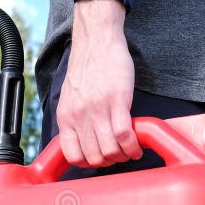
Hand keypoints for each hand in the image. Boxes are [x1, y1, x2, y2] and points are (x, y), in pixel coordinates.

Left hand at [56, 0, 142, 167]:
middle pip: (94, 157)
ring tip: (130, 150)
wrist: (97, 41)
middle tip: (119, 155)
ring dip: (123, 156)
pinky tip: (138, 146)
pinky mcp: (117, 101)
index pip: (72, 155)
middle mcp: (79, 116)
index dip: (88, 163)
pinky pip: (125, 135)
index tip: (100, 160)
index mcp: (66, 117)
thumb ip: (75, 119)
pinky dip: (133, 146)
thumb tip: (83, 141)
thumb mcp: (71, 98)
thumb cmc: (87, 68)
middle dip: (109, 162)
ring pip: (110, 150)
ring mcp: (98, 110)